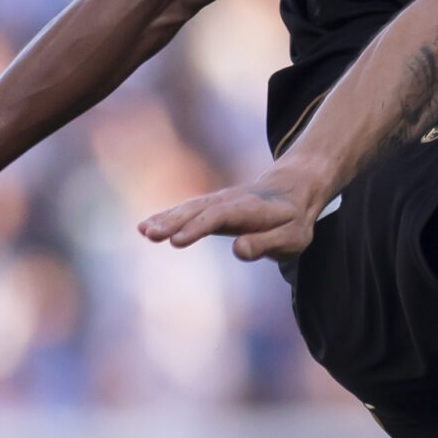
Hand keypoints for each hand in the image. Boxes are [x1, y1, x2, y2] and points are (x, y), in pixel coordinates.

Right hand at [139, 159, 333, 261]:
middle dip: (174, 222)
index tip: (177, 241)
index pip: (221, 217)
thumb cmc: (294, 220)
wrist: (295, 188)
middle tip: (150, 234)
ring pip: (189, 208)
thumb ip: (267, 243)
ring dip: (165, 219)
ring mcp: (219, 201)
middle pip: (199, 210)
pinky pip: (186, 210)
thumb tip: (238, 249)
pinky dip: (166, 216)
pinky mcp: (212, 206)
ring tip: (143, 231)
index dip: (198, 227)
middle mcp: (231, 200)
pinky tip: (144, 227)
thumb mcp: (292, 237)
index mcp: (251, 209)